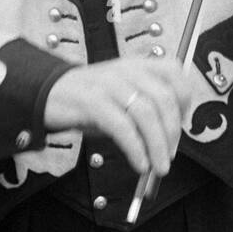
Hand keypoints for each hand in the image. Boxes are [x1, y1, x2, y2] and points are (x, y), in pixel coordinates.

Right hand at [44, 57, 197, 176]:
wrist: (48, 93)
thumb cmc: (90, 100)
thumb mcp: (122, 96)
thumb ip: (147, 110)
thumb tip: (169, 141)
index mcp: (137, 65)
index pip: (173, 71)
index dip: (184, 98)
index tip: (182, 124)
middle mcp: (126, 70)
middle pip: (163, 98)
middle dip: (172, 131)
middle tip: (170, 154)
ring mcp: (109, 84)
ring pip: (146, 114)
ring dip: (157, 145)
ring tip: (158, 166)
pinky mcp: (92, 101)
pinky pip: (122, 126)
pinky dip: (135, 148)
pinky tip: (139, 162)